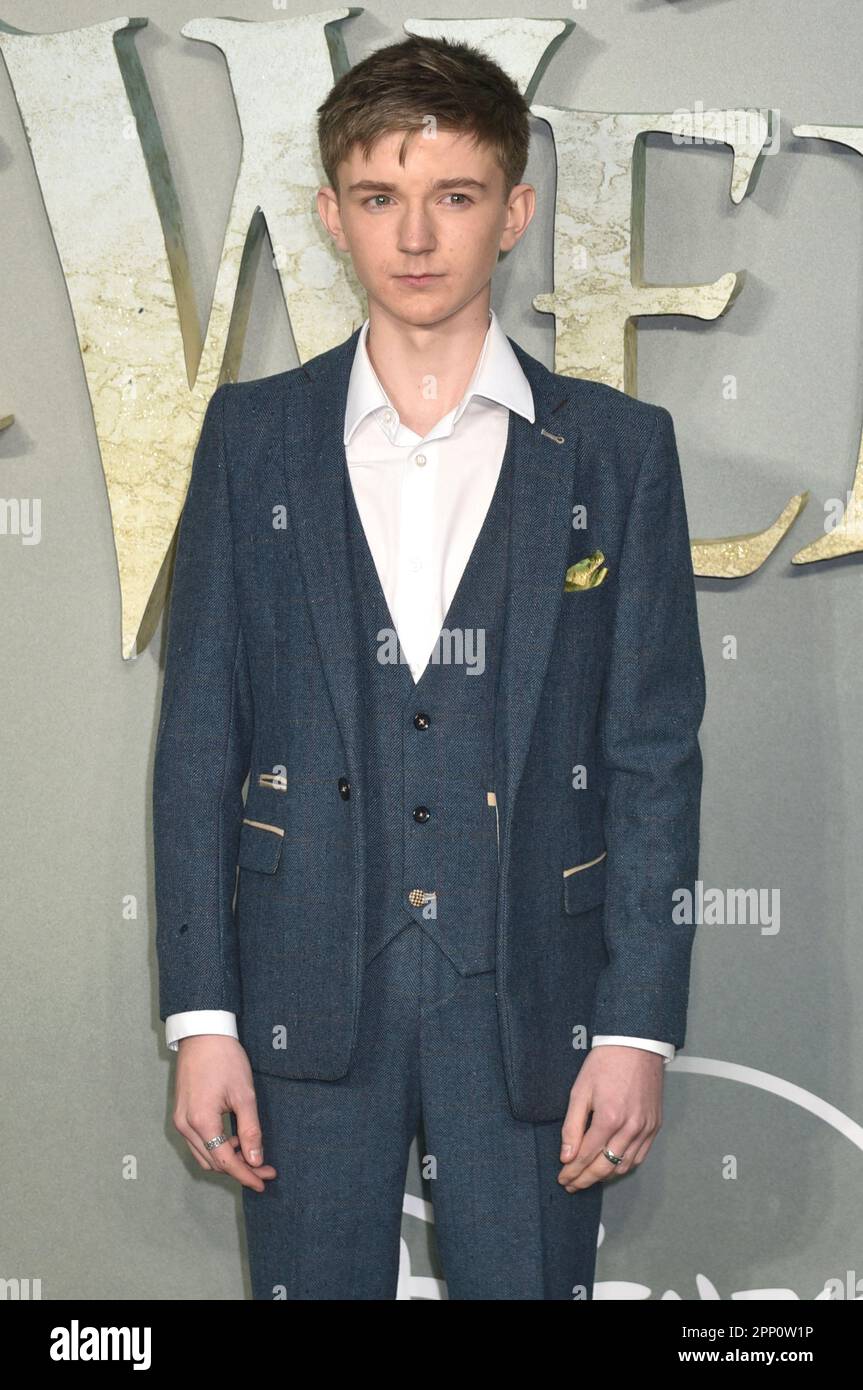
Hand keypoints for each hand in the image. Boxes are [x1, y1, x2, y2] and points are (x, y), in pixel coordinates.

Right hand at [172, 1035, 277, 1191]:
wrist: (203, 1034)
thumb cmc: (225, 1059)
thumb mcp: (244, 1094)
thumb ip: (250, 1130)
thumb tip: (255, 1159)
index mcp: (201, 1121)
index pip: (225, 1162)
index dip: (246, 1174)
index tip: (263, 1181)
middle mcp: (185, 1126)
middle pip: (213, 1163)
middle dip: (239, 1169)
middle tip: (264, 1167)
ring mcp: (179, 1120)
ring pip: (203, 1155)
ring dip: (227, 1159)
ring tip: (251, 1152)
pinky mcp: (180, 1114)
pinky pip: (197, 1142)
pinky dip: (216, 1147)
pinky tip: (234, 1139)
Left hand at [557, 1046, 663, 1191]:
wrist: (636, 1045)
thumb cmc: (605, 1064)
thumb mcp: (580, 1091)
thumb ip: (572, 1127)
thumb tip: (566, 1156)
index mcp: (609, 1118)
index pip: (586, 1156)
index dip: (572, 1171)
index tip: (562, 1178)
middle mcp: (630, 1128)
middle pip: (605, 1166)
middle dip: (585, 1179)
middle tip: (571, 1185)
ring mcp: (646, 1129)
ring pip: (624, 1166)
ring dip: (605, 1176)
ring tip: (588, 1178)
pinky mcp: (655, 1126)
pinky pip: (640, 1156)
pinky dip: (624, 1166)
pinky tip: (612, 1167)